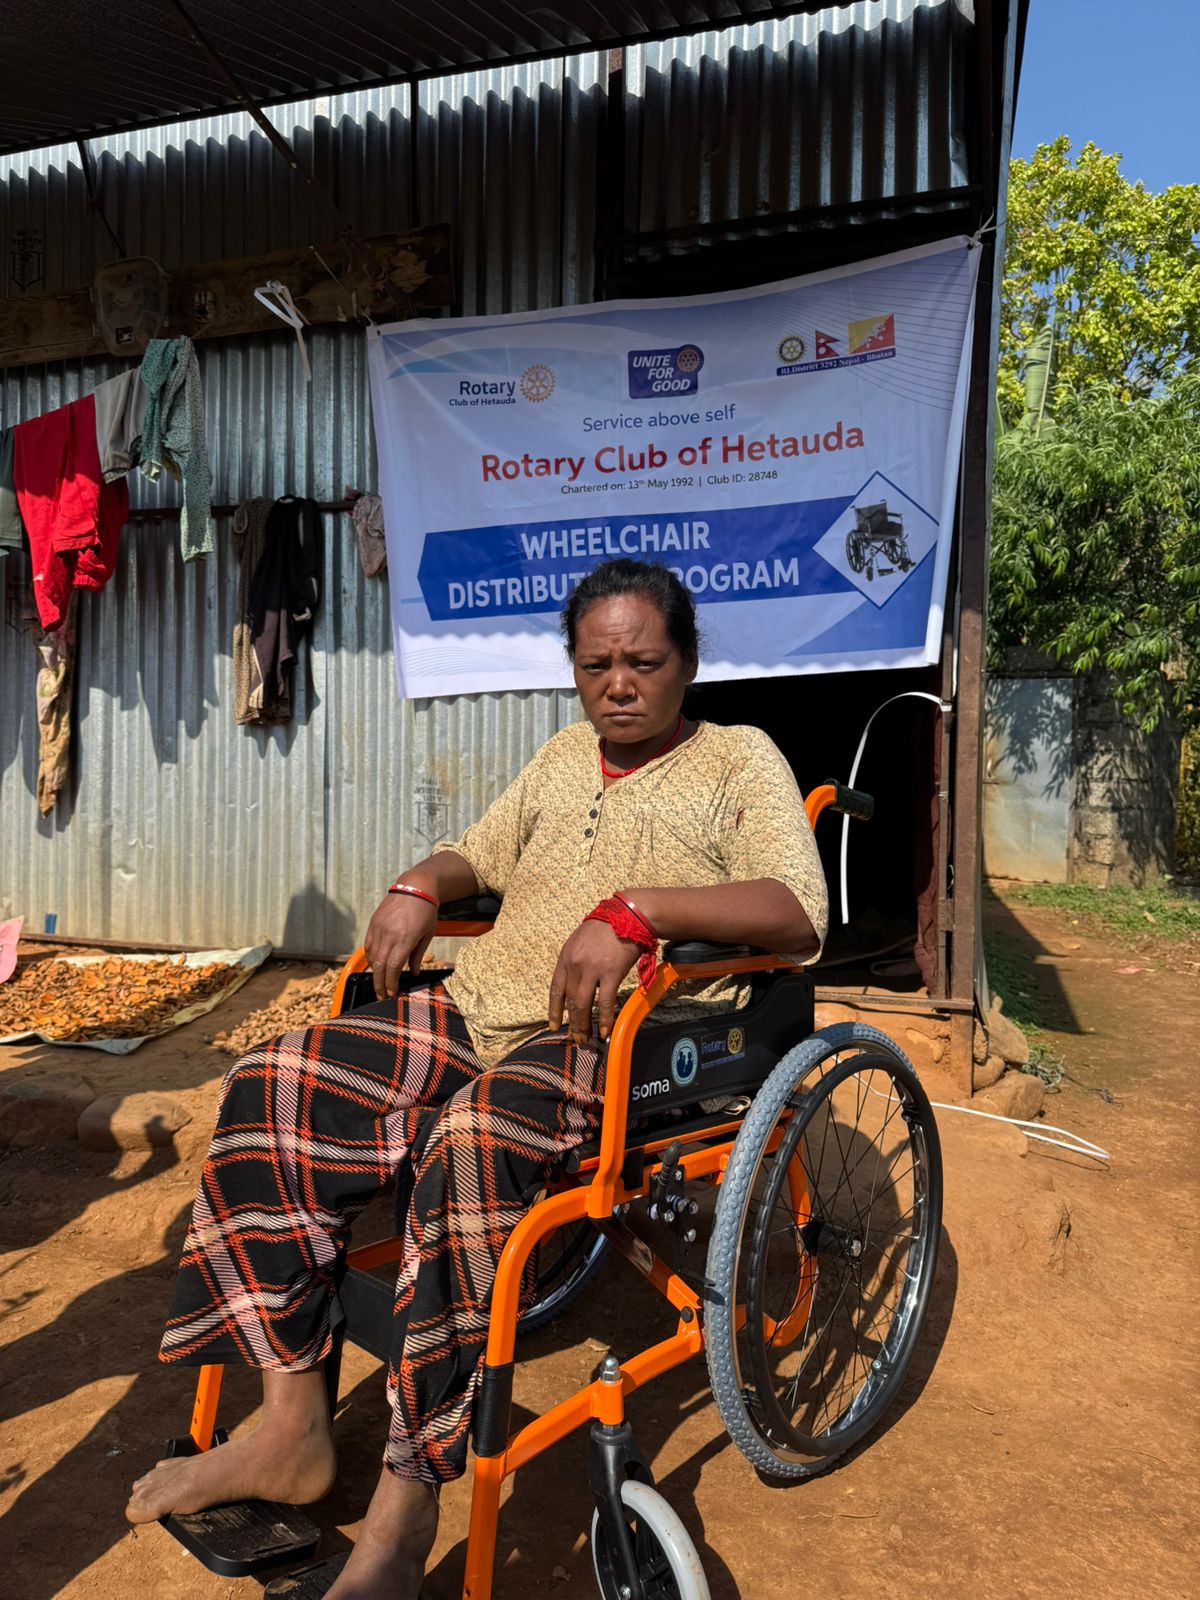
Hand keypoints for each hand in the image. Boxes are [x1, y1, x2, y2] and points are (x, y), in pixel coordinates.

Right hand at [363, 893, 437, 999]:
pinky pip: (368, 945)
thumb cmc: (425, 910)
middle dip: (379, 984)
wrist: (415, 886)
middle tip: (381, 996)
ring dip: (374, 972)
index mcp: (405, 938)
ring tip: (379, 982)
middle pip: (379, 966)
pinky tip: (375, 964)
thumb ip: (418, 955)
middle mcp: (389, 934)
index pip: (393, 967)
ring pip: (371, 956)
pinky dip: (370, 957)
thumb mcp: (427, 934)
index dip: (390, 983)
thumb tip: (412, 973)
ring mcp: (379, 928)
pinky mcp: (374, 922)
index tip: (392, 992)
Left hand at [548, 920, 638, 1044]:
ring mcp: (592, 969)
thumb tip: (574, 981)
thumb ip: (575, 961)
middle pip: (570, 1001)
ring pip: (584, 1005)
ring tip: (587, 1039)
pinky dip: (605, 1019)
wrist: (628, 916)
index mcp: (566, 958)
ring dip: (585, 1025)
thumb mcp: (581, 941)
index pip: (555, 990)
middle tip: (576, 1039)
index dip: (554, 1011)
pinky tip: (606, 1030)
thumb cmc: (606, 927)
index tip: (554, 1026)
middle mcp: (575, 965)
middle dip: (572, 1023)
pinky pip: (605, 1002)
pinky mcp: (611, 973)